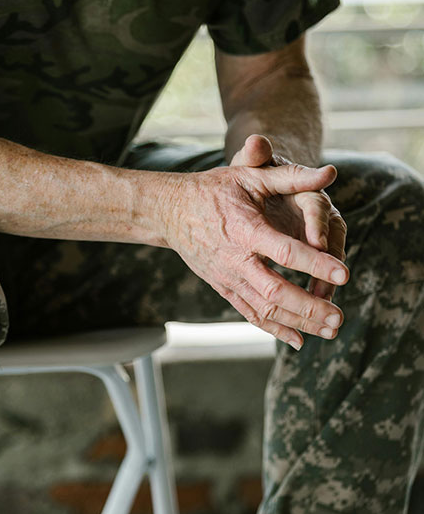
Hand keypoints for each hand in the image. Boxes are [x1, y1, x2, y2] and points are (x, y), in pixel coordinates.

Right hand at [157, 142, 348, 349]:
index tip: (344, 274)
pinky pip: (249, 313)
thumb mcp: (249, 176)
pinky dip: (274, 329)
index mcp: (245, 229)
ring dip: (298, 322)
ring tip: (331, 330)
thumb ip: (290, 176)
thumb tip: (330, 173)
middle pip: (274, 291)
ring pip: (264, 309)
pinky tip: (299, 340)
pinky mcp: (223, 287)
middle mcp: (235, 259)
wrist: (170, 211)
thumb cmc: (213, 190)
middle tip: (340, 318)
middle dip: (309, 307)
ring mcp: (227, 277)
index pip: (283, 251)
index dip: (314, 263)